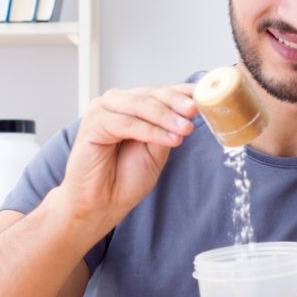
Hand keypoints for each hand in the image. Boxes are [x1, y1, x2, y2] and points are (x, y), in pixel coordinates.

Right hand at [58, 84, 197, 232]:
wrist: (101, 204)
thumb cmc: (125, 178)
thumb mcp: (157, 151)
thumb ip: (167, 129)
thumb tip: (189, 111)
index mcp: (131, 105)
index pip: (160, 92)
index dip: (182, 92)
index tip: (204, 95)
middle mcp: (116, 103)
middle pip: (151, 95)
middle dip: (176, 102)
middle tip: (196, 110)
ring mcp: (102, 111)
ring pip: (140, 106)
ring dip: (166, 117)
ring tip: (186, 128)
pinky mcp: (92, 125)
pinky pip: (127, 123)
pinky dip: (151, 130)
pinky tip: (170, 139)